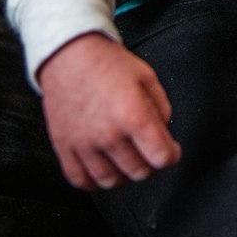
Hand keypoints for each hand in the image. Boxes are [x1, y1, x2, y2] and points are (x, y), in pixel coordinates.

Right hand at [37, 32, 180, 190]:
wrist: (69, 54)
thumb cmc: (106, 63)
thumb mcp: (147, 76)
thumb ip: (162, 108)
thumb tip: (163, 134)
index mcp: (133, 115)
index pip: (161, 157)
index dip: (171, 155)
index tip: (170, 151)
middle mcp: (108, 135)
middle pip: (140, 172)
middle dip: (149, 162)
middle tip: (146, 148)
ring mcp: (84, 145)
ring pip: (112, 182)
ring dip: (123, 173)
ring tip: (124, 156)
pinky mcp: (64, 148)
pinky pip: (82, 181)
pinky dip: (95, 180)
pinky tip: (102, 165)